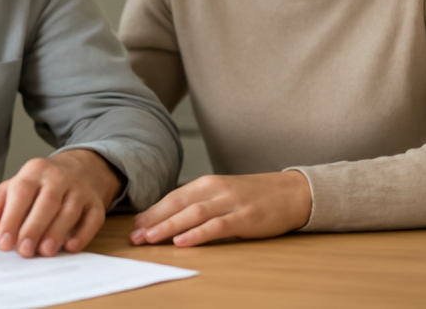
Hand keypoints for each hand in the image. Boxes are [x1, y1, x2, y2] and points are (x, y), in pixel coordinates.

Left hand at [0, 150, 123, 257]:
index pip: (20, 192)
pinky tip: (71, 247)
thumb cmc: (40, 186)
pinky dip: (83, 234)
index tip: (3, 242)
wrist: (80, 170)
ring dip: (57, 232)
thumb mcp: (14, 188)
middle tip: (23, 251)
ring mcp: (80, 190)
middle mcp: (58, 177)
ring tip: (44, 251)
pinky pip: (92, 219)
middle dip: (33, 228)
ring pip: (70, 210)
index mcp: (34, 171)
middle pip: (47, 201)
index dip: (11, 218)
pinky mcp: (95, 204)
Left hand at [129, 171, 311, 246]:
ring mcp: (231, 203)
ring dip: (168, 227)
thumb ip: (200, 202)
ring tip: (150, 239)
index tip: (134, 225)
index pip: (173, 197)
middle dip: (154, 221)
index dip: (152, 211)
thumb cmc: (254, 195)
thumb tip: (171, 218)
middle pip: (178, 205)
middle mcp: (216, 189)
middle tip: (135, 236)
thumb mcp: (223, 193)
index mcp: (207, 183)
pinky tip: (182, 242)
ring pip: (193, 214)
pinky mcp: (245, 217)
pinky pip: (217, 226)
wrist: (291, 192)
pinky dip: (198, 234)